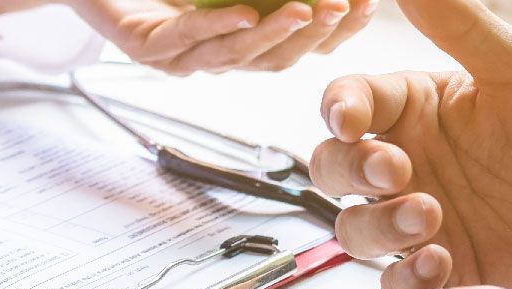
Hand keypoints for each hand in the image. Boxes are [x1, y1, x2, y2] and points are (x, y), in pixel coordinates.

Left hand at [61, 0, 374, 74]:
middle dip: (316, 35)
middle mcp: (211, 58)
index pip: (298, 48)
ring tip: (307, 11)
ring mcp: (177, 59)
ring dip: (275, 35)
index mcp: (237, 43)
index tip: (367, 4)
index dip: (336, 31)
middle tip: (346, 8)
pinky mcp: (144, 49)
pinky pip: (186, 39)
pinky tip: (246, 12)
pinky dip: (219, 27)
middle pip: (273, 60)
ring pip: (234, 57)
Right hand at [310, 0, 511, 288]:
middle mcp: (403, 167)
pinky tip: (442, 262)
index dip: (337, 112)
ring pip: (354, 231)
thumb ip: (461, 25)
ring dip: (378, 228)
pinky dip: (407, 279)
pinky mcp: (441, 272)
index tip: (351, 120)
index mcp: (412, 112)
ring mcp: (416, 223)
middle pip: (331, 169)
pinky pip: (396, 285)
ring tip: (430, 218)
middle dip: (350, 172)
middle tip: (396, 173)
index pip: (346, 104)